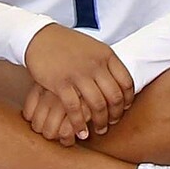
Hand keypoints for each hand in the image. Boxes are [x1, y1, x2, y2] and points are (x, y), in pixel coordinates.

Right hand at [22, 23, 134, 141]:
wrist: (41, 37)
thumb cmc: (69, 44)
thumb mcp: (94, 48)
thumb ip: (106, 63)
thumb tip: (119, 80)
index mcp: (107, 55)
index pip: (126, 82)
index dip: (127, 99)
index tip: (124, 108)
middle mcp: (95, 65)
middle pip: (114, 96)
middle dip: (115, 114)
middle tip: (112, 123)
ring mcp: (78, 75)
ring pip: (97, 105)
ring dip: (100, 122)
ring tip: (99, 130)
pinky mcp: (60, 84)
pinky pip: (74, 108)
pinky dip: (79, 124)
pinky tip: (81, 131)